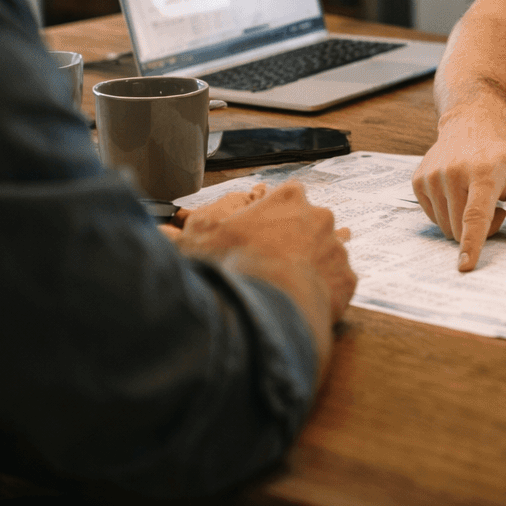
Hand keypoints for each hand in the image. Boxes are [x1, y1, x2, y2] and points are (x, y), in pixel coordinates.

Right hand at [173, 181, 357, 346]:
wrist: (266, 309)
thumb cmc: (233, 267)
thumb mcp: (198, 240)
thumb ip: (180, 231)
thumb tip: (158, 230)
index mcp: (288, 197)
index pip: (286, 196)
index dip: (271, 215)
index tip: (260, 232)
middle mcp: (320, 216)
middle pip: (309, 223)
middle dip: (293, 239)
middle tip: (270, 262)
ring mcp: (337, 247)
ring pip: (326, 252)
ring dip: (310, 265)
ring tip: (287, 284)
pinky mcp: (347, 279)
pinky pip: (336, 282)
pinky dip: (323, 292)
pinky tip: (301, 301)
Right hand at [413, 113, 505, 272]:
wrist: (472, 121)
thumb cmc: (502, 152)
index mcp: (483, 173)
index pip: (475, 216)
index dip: (471, 244)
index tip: (465, 266)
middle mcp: (453, 173)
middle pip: (459, 229)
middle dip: (480, 229)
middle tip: (495, 207)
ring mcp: (432, 176)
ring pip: (445, 226)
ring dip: (463, 221)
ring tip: (476, 195)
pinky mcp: (418, 180)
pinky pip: (433, 216)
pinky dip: (449, 212)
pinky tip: (459, 191)